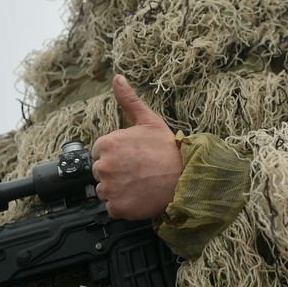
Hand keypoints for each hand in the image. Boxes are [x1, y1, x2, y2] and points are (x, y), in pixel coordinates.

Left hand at [91, 76, 181, 218]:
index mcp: (108, 143)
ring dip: (118, 190)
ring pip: (105, 191)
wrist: (187, 177)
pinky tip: (139, 196)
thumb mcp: (149, 120)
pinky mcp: (117, 207)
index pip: (100, 152)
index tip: (132, 158)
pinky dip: (123, 205)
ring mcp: (110, 188)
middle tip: (138, 172)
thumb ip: (129, 100)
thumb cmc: (168, 149)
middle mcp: (105, 166)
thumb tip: (117, 78)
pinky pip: (112, 208)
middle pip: (101, 172)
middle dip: (116, 173)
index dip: (116, 155)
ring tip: (139, 184)